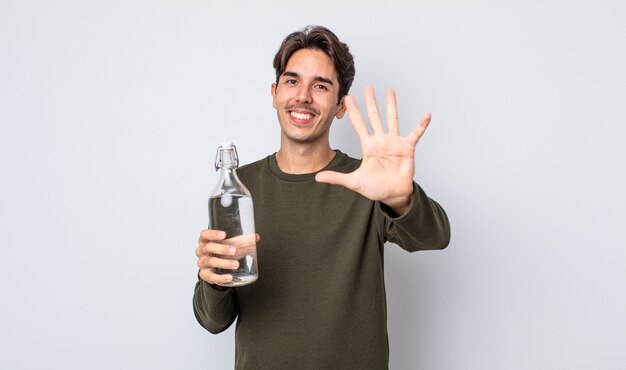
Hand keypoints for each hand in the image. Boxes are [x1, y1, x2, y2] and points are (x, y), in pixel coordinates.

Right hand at [196, 229, 258, 284]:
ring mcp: (202, 263)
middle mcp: (201, 251)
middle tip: (234, 250)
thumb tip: (255, 237)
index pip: (205, 234)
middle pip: (208, 247)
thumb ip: (242, 240)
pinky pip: (210, 276)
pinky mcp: (204, 274)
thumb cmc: (222, 252)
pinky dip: (220, 277)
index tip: (224, 235)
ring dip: (223, 263)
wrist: (215, 267)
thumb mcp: (230, 244)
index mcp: (205, 240)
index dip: (213, 234)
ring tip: (235, 264)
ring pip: (210, 262)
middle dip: (221, 249)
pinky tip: (229, 277)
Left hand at [315, 86, 430, 214]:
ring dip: (392, 105)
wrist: (392, 195)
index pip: (358, 124)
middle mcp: (381, 140)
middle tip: (368, 87)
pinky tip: (427, 115)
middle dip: (370, 102)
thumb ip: (336, 178)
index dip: (353, 111)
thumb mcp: (354, 182)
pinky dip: (421, 125)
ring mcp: (394, 142)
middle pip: (374, 116)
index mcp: (368, 146)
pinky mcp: (407, 148)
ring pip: (392, 119)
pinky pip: (416, 133)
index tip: (348, 98)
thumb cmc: (375, 188)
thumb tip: (317, 177)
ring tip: (390, 91)